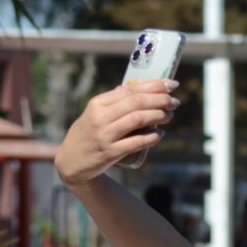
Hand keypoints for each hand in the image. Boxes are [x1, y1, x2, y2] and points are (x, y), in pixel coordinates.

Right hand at [54, 79, 179, 189]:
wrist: (71, 163)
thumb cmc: (88, 135)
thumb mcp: (94, 114)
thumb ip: (113, 101)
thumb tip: (137, 86)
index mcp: (97, 104)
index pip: (130, 89)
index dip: (154, 85)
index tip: (172, 84)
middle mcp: (100, 117)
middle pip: (136, 102)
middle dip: (160, 100)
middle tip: (175, 102)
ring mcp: (105, 135)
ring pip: (138, 119)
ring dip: (158, 116)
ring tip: (169, 115)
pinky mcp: (110, 152)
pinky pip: (136, 142)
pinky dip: (151, 137)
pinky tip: (160, 134)